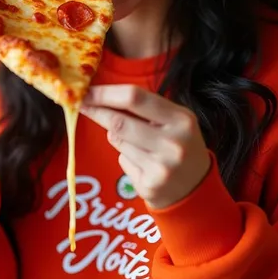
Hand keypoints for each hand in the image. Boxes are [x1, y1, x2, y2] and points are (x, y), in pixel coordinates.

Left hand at [80, 85, 210, 209]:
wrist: (196, 187)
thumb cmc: (178, 143)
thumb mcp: (173, 120)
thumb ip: (143, 108)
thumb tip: (99, 96)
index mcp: (181, 119)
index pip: (135, 97)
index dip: (105, 93)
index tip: (86, 91)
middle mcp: (173, 143)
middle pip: (119, 122)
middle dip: (97, 111)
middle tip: (82, 105)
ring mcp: (161, 167)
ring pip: (118, 141)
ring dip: (116, 135)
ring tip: (134, 140)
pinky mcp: (149, 186)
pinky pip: (122, 161)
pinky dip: (124, 156)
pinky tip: (142, 162)